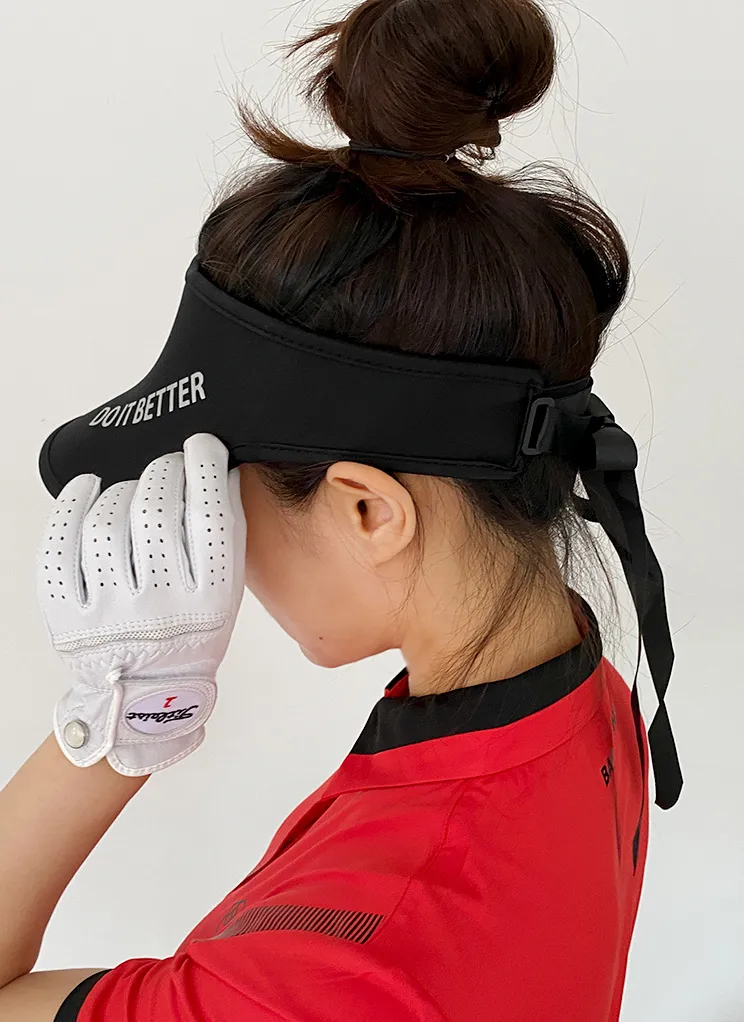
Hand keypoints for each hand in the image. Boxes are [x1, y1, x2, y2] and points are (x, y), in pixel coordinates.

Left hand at [36, 433, 245, 775]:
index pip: (209, 515)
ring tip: (133, 493)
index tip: (203, 446)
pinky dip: (71, 505)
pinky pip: (59, 544)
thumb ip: (225, 537)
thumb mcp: (226, 594)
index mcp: (208, 603)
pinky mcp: (66, 614)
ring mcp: (106, 612)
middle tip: (168, 467)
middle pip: (155, 510)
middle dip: (164, 472)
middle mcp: (157, 608)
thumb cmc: (189, 637)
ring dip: (123, 490)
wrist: (145, 695)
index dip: (205, 467)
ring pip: (106, 521)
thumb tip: (215, 470)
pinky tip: (87, 488)